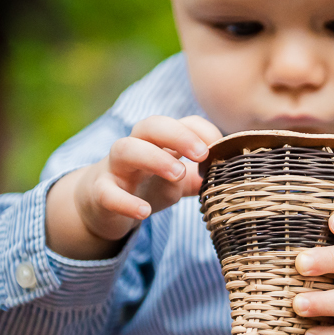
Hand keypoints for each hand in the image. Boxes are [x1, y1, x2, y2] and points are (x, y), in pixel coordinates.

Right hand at [46, 115, 221, 259]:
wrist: (100, 204)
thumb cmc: (146, 185)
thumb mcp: (178, 181)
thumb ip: (202, 177)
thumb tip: (233, 175)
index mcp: (159, 141)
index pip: (183, 122)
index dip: (203, 131)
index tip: (222, 149)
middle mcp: (136, 146)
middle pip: (151, 125)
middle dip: (178, 135)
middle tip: (202, 154)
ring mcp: (115, 168)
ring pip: (126, 149)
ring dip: (153, 157)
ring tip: (178, 174)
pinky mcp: (100, 193)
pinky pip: (107, 193)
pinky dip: (125, 202)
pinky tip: (144, 212)